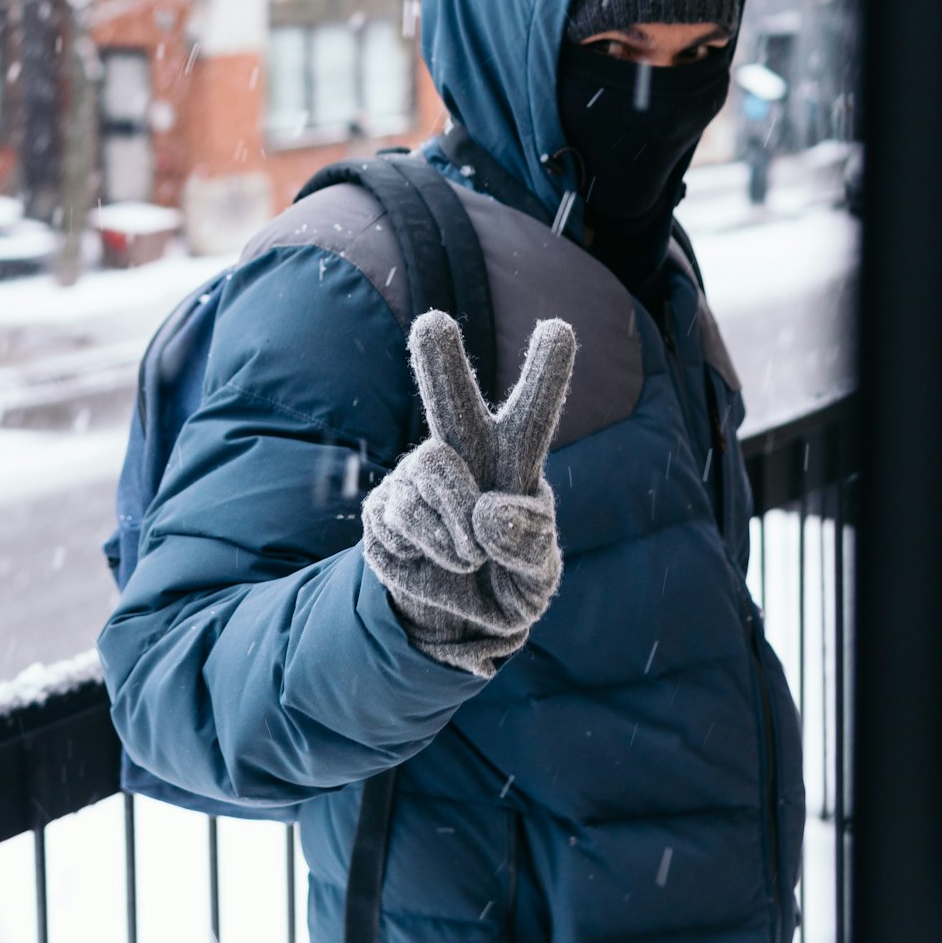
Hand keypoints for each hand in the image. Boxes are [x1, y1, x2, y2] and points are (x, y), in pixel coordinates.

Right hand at [361, 311, 575, 676]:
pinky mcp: (383, 506)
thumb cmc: (507, 583)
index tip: (558, 327)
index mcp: (514, 462)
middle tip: (431, 323)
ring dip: (458, 527)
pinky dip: (433, 548)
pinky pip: (406, 516)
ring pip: (433, 472)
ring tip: (470, 556)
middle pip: (452, 401)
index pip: (533, 414)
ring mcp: (417, 476)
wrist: (452, 619)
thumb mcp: (537, 581)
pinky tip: (438, 558)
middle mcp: (463, 454)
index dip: (546, 374)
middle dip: (441, 363)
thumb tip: (487, 511)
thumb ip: (530, 546)